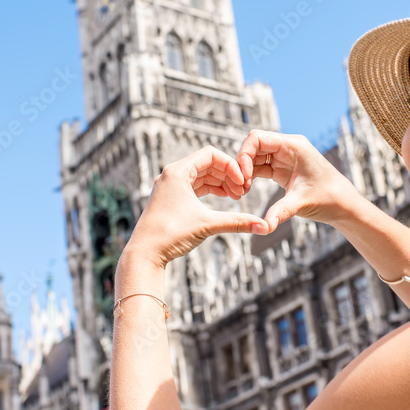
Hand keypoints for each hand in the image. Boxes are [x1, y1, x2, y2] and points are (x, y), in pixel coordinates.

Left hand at [125, 145, 268, 268]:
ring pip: (201, 176)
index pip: (211, 154)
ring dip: (220, 183)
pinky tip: (223, 199)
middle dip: (228, 175)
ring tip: (237, 196)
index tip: (243, 182)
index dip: (231, 166)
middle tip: (243, 192)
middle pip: (207, 164)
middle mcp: (171, 175)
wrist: (144, 254)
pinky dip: (210, 191)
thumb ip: (237, 222)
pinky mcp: (169, 199)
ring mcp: (169, 187)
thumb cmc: (169, 235)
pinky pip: (194, 187)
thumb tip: (265, 226)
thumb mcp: (207, 224)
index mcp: (177, 171)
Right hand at [236, 129, 359, 232]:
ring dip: (244, 172)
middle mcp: (287, 148)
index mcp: (293, 145)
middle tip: (239, 186)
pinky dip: (250, 177)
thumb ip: (281, 211)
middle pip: (253, 146)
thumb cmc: (329, 198)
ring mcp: (284, 158)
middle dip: (242, 164)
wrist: (343, 205)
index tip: (242, 177)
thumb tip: (265, 227)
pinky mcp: (282, 170)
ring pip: (254, 157)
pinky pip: (259, 168)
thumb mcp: (303, 203)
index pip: (257, 138)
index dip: (244, 154)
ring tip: (241, 191)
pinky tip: (246, 190)